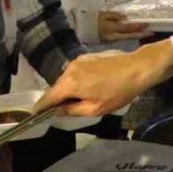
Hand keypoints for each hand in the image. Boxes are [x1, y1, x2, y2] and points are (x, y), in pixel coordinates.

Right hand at [38, 41, 172, 116]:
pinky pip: (75, 72)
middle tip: (64, 111)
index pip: (48, 97)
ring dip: (68, 89)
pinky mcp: (86, 56)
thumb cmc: (118, 92)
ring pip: (66, 79)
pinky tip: (90, 86)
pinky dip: (76, 80)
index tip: (35, 115)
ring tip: (82, 99)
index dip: (41, 107)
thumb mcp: (96, 109)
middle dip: (58, 99)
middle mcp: (69, 69)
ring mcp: (77, 60)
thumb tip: (58, 110)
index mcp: (70, 83)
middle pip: (56, 87)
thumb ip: (73, 110)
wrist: (137, 68)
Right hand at [97, 10, 151, 41]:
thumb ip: (114, 15)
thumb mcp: (103, 14)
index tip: (146, 24)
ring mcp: (113, 40)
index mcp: (111, 28)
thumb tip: (124, 17)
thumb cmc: (94, 20)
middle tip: (151, 33)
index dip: (137, 26)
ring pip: (128, 39)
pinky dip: (132, 37)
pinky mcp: (112, 42)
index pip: (127, 28)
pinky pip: (124, 39)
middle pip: (130, 36)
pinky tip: (137, 35)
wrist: (84, 30)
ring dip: (138, 36)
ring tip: (147, 34)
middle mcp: (113, 36)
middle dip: (141, 34)